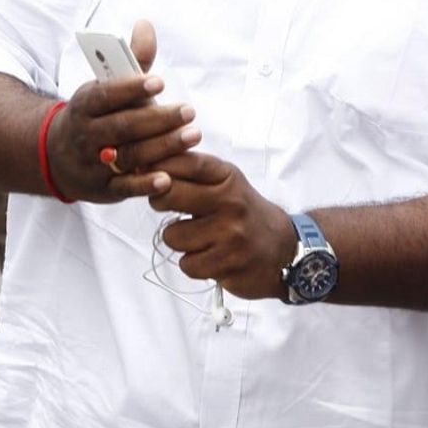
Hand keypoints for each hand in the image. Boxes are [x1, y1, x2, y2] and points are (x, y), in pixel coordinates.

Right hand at [46, 19, 201, 202]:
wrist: (57, 157)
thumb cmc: (95, 115)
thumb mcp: (105, 88)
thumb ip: (132, 61)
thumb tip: (146, 24)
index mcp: (84, 105)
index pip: (106, 95)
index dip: (131, 89)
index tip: (159, 82)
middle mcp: (86, 135)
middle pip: (122, 127)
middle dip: (157, 119)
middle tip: (189, 111)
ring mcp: (93, 164)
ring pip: (128, 156)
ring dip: (161, 147)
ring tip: (192, 136)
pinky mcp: (102, 189)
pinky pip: (124, 188)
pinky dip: (144, 185)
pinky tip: (167, 178)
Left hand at [149, 151, 296, 299]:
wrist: (284, 248)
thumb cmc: (244, 213)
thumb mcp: (227, 183)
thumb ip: (191, 173)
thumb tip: (144, 166)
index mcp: (228, 178)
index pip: (187, 163)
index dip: (160, 167)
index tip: (148, 173)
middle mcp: (230, 202)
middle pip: (169, 194)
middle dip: (159, 201)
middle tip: (169, 207)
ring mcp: (230, 235)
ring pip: (173, 236)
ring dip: (180, 241)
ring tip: (199, 238)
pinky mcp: (228, 264)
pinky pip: (187, 264)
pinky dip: (194, 264)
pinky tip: (210, 256)